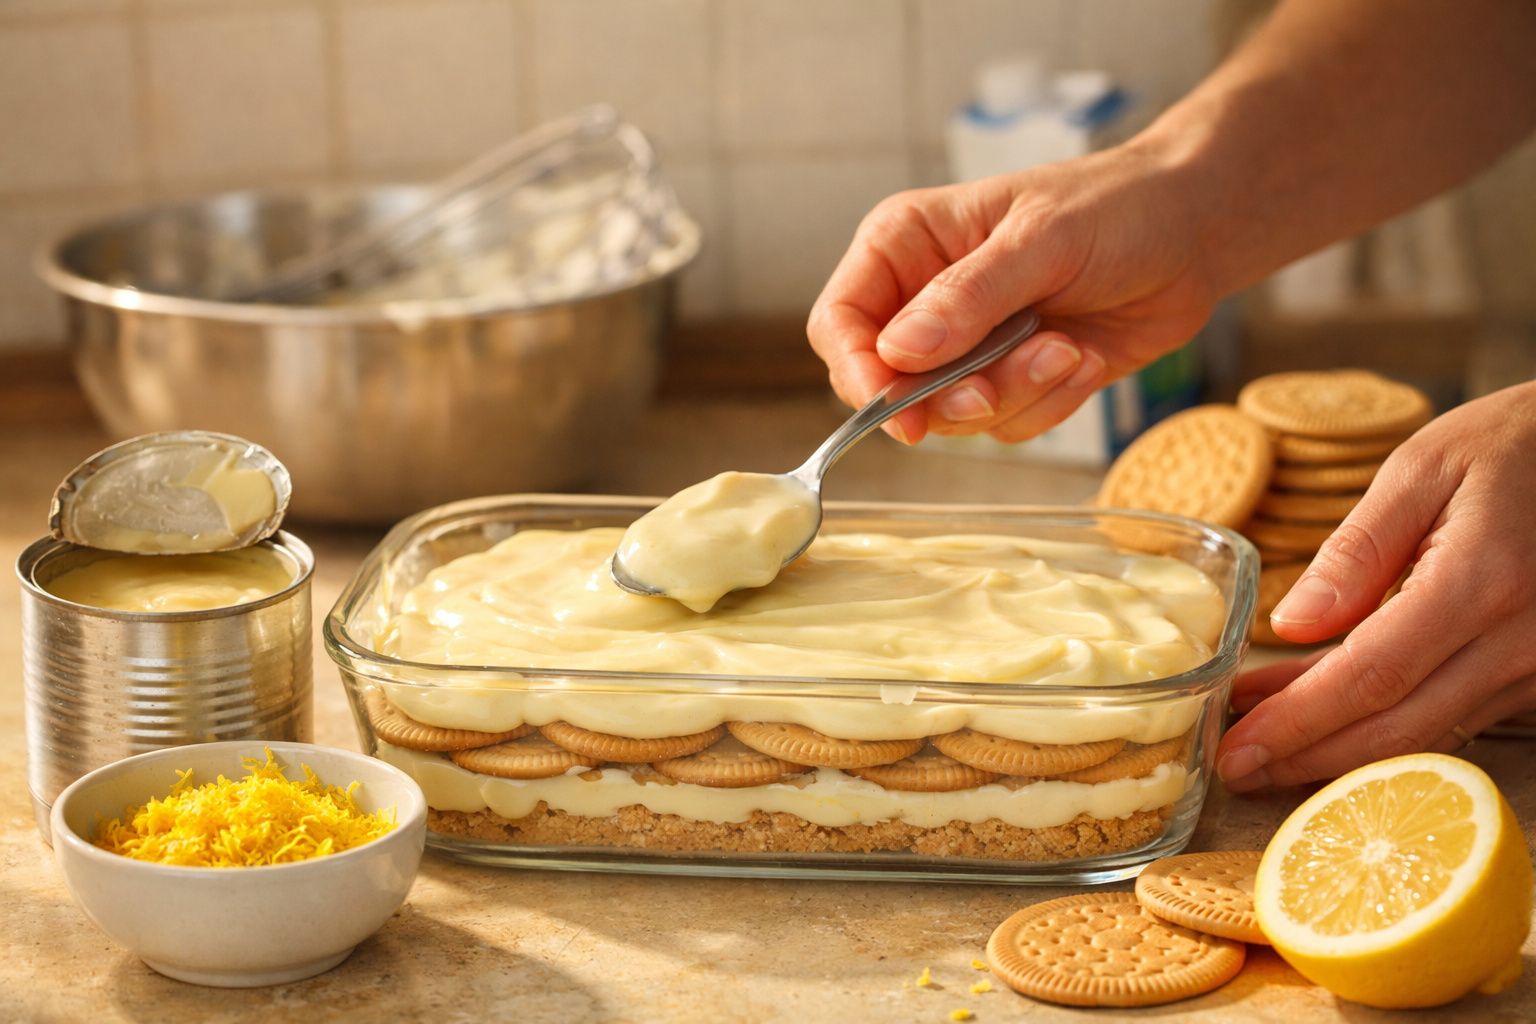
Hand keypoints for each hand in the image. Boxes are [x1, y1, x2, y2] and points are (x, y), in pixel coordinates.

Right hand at [806, 143, 1218, 444]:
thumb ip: (968, 296)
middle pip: (887, 385)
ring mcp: (968, 347)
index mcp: (905, 246)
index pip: (841, 322)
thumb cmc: (1115, 208)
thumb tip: (899, 351)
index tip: (897, 409)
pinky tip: (1081, 357)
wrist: (1194, 233)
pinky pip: (1005, 426)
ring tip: (1065, 349)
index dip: (858, 372)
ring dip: (1013, 394)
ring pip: (950, 415)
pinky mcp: (1011, 381)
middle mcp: (924, 301)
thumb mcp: (1040, 240)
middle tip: (992, 390)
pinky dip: (1048, 403)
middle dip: (947, 396)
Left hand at [1219, 381, 1535, 790]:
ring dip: (1337, 748)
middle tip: (1235, 769)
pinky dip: (1379, 724)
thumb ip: (1357, 550)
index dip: (1299, 722)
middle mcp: (1519, 642)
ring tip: (1261, 742)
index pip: (1372, 676)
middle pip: (1397, 728)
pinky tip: (1320, 712)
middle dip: (1308, 759)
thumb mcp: (1423, 468)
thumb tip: (1292, 624)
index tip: (1236, 748)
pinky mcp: (1535, 674)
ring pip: (1424, 735)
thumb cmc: (1511, 446)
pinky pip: (1449, 715)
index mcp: (1481, 583)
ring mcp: (1535, 666)